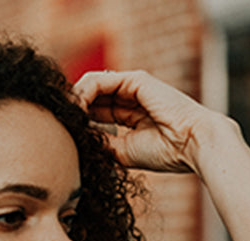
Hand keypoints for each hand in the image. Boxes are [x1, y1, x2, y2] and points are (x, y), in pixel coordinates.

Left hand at [73, 70, 230, 173]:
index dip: (78, 121)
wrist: (193, 145)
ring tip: (63, 119)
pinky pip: (98, 81)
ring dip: (73, 102)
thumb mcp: (123, 152)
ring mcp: (132, 86)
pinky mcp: (134, 79)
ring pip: (91, 87)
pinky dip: (82, 94)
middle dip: (72, 110)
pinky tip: (75, 110)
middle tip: (56, 126)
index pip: (96, 112)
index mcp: (131, 115)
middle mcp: (131, 97)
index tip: (62, 136)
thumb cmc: (166, 153)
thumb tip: (76, 141)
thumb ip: (102, 143)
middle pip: (91, 97)